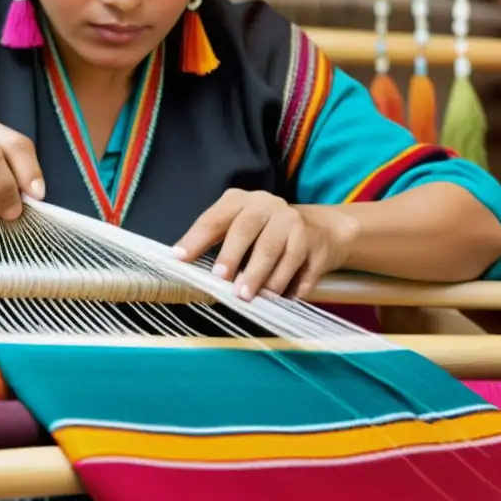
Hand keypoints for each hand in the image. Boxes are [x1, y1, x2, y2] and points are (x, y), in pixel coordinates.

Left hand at [174, 189, 357, 301]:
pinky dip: (288, 286)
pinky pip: (298, 267)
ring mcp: (294, 222)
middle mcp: (268, 206)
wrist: (320, 229)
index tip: (180, 258)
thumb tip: (186, 267)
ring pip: (273, 250)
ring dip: (259, 277)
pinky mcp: (314, 242)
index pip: (215, 218)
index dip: (196, 239)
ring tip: (247, 296)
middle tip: (222, 281)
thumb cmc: (265, 234)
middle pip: (246, 229)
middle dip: (231, 256)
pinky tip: (281, 299)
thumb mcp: (240, 229)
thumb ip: (217, 243)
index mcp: (241, 201)